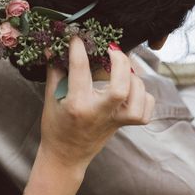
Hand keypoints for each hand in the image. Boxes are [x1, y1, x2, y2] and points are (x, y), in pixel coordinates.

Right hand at [39, 37, 154, 169]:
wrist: (66, 157)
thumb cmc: (55, 126)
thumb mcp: (50, 98)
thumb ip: (55, 72)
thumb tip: (53, 48)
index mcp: (76, 104)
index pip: (80, 70)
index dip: (78, 49)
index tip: (77, 38)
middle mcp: (98, 112)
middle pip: (120, 86)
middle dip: (120, 62)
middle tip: (112, 49)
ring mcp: (113, 120)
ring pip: (137, 98)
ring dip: (133, 78)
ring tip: (123, 69)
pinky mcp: (122, 125)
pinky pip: (144, 111)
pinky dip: (143, 96)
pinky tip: (131, 89)